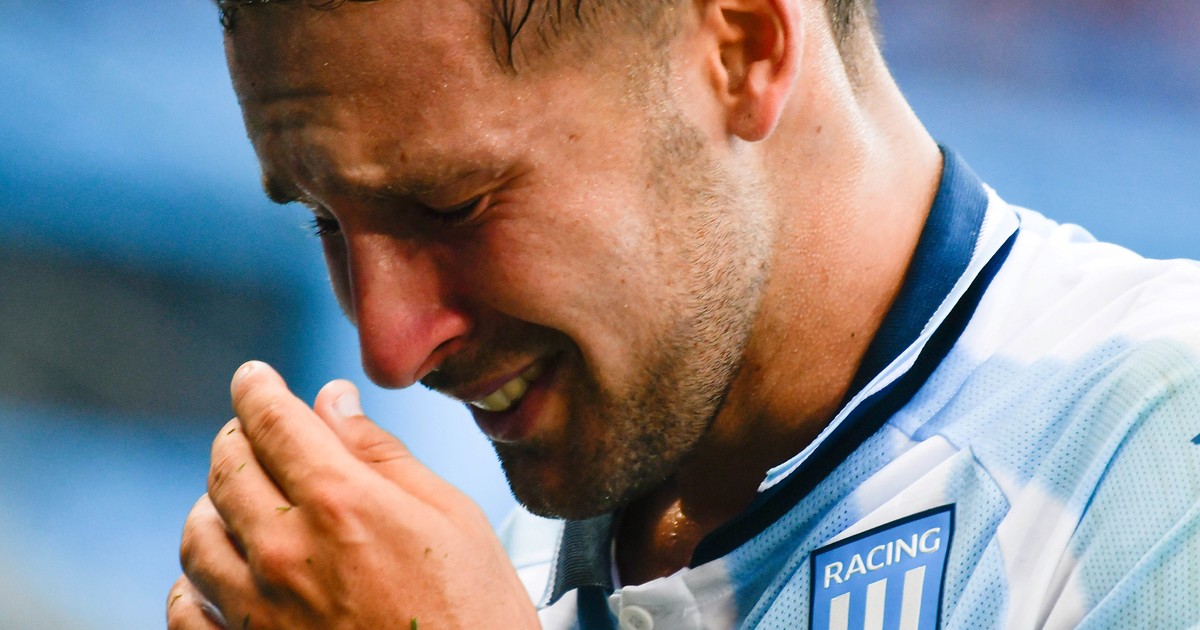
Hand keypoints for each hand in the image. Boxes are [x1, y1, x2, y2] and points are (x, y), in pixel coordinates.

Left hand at [168, 361, 538, 628]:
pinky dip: (190, 584)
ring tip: (236, 499)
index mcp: (341, 503)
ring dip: (212, 504)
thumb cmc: (477, 618)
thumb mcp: (452, 518)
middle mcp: (287, 552)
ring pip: (197, 537)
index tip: (254, 377)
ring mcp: (260, 612)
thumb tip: (336, 402)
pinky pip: (187, 613)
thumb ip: (383, 455)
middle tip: (256, 431)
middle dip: (238, 437)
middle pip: (227, 470)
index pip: (272, 420)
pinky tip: (210, 576)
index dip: (257, 388)